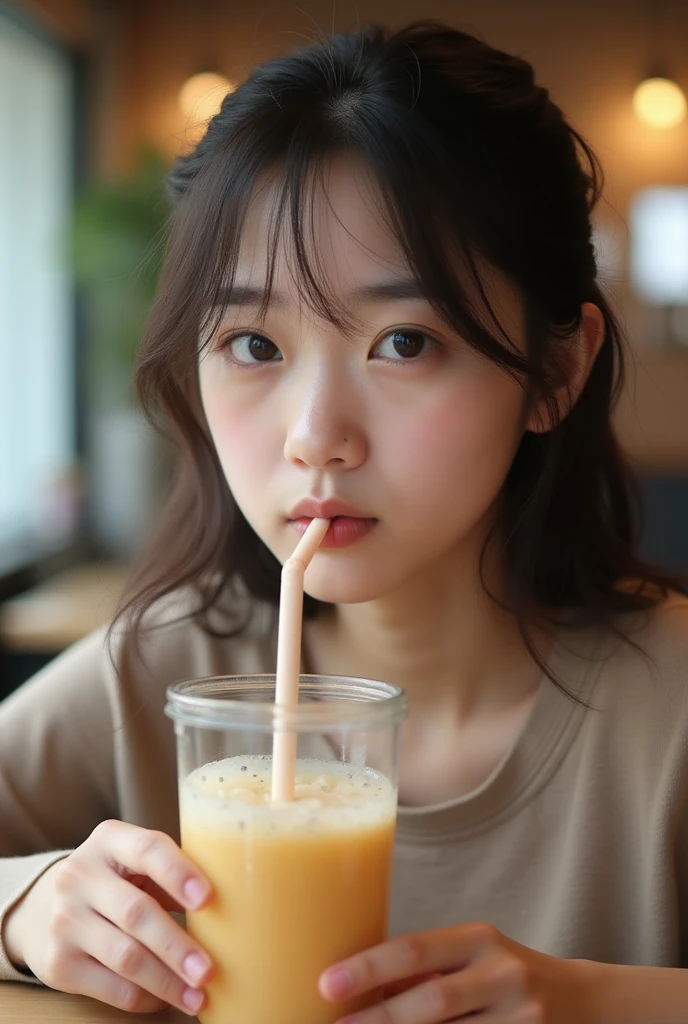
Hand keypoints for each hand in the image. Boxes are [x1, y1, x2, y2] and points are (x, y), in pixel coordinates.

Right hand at [3, 820, 213, 1015]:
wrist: (41, 907)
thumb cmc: (113, 880)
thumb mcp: (132, 862)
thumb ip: (170, 874)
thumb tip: (230, 907)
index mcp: (108, 840)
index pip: (147, 849)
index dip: (179, 873)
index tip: (208, 899)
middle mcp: (79, 876)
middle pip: (137, 913)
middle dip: (177, 946)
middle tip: (209, 970)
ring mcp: (64, 921)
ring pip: (125, 957)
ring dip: (167, 981)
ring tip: (198, 995)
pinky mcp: (58, 964)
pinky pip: (111, 987)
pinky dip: (145, 997)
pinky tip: (167, 999)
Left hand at [319, 922, 597, 1022]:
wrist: (585, 1001)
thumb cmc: (506, 975)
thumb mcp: (470, 958)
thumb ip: (423, 973)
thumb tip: (356, 988)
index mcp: (480, 939)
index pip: (415, 949)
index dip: (369, 967)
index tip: (326, 983)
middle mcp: (504, 974)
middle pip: (432, 1003)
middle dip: (379, 1019)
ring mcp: (522, 1019)